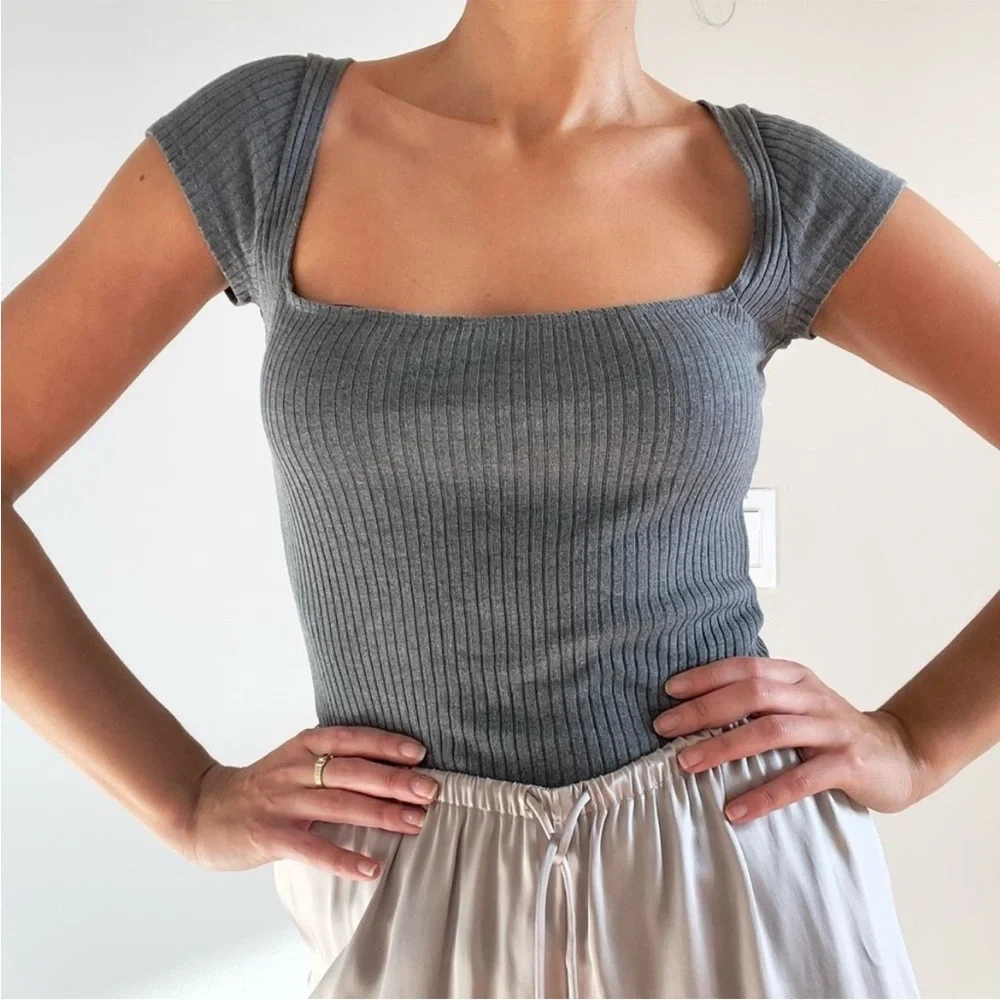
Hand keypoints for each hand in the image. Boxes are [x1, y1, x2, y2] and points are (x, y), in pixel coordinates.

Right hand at [177, 725, 439, 880]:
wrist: (200, 809)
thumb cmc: (259, 788)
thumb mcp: (293, 762)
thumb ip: (332, 761)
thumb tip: (388, 767)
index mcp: (304, 747)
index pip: (352, 738)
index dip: (386, 744)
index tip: (420, 752)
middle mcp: (296, 770)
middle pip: (353, 771)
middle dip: (395, 780)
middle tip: (431, 791)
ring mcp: (282, 803)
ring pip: (340, 805)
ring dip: (381, 815)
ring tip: (415, 824)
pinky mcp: (270, 836)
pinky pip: (313, 848)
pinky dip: (344, 859)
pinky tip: (372, 869)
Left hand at [653, 657, 930, 823]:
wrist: (901, 755)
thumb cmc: (832, 733)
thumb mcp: (797, 706)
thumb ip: (759, 703)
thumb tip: (693, 712)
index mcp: (795, 677)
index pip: (744, 667)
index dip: (704, 677)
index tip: (668, 691)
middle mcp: (811, 696)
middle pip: (752, 693)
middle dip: (703, 709)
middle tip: (664, 727)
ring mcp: (831, 728)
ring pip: (771, 730)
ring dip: (724, 746)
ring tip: (686, 763)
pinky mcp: (847, 764)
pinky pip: (800, 779)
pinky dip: (765, 794)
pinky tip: (735, 810)